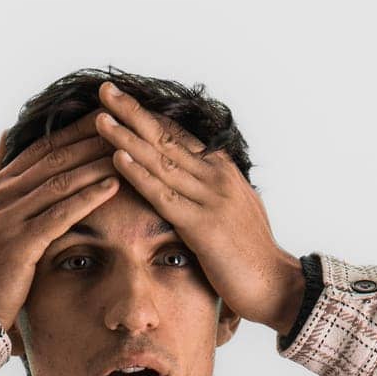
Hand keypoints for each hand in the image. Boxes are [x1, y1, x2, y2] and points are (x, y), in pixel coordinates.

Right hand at [0, 112, 121, 347]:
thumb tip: (3, 137)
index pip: (40, 149)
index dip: (72, 131)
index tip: (102, 118)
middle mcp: (1, 195)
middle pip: (53, 158)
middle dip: (89, 139)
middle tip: (123, 125)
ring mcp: (9, 218)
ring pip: (60, 182)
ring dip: (95, 164)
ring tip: (126, 152)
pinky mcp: (20, 243)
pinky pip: (60, 214)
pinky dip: (88, 198)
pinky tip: (113, 187)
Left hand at [92, 80, 304, 333]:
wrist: (276, 285)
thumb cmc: (253, 256)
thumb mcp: (235, 213)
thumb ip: (214, 194)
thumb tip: (199, 185)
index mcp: (222, 172)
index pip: (179, 136)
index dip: (149, 117)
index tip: (123, 100)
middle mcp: (216, 177)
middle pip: (166, 138)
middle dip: (133, 113)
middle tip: (106, 90)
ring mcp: (210, 199)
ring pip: (160, 161)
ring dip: (127, 137)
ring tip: (100, 118)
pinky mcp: (202, 226)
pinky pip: (163, 195)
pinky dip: (138, 174)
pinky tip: (116, 157)